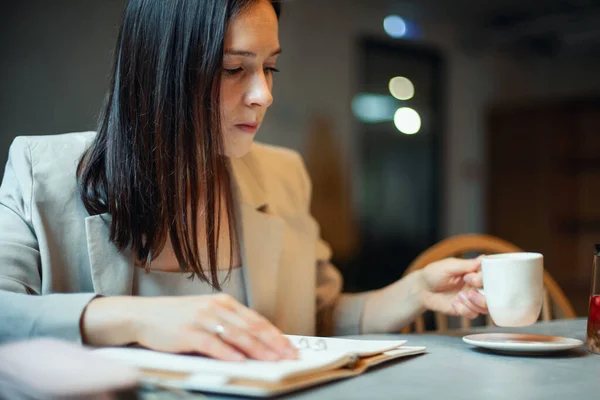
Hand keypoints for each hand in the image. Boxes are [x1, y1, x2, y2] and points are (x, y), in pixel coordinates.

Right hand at [82, 294, 297, 361]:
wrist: (142, 315)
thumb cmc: (176, 318)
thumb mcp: (205, 314)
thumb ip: (227, 325)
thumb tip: (254, 345)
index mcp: (223, 302)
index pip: (256, 320)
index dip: (275, 334)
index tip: (290, 347)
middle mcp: (215, 307)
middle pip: (251, 328)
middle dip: (273, 344)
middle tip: (289, 356)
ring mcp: (202, 318)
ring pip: (237, 335)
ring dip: (257, 350)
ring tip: (272, 361)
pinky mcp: (188, 332)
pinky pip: (213, 344)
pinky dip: (229, 353)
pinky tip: (241, 361)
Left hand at [420, 257, 487, 318]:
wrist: (422, 289)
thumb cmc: (434, 273)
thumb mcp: (448, 266)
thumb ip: (466, 265)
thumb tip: (483, 259)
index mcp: (475, 272)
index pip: (491, 275)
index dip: (484, 279)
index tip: (471, 278)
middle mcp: (477, 286)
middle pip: (494, 294)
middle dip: (483, 295)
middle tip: (469, 292)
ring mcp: (472, 299)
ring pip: (486, 306)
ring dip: (474, 303)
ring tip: (460, 297)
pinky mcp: (465, 309)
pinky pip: (473, 314)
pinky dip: (465, 310)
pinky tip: (454, 304)